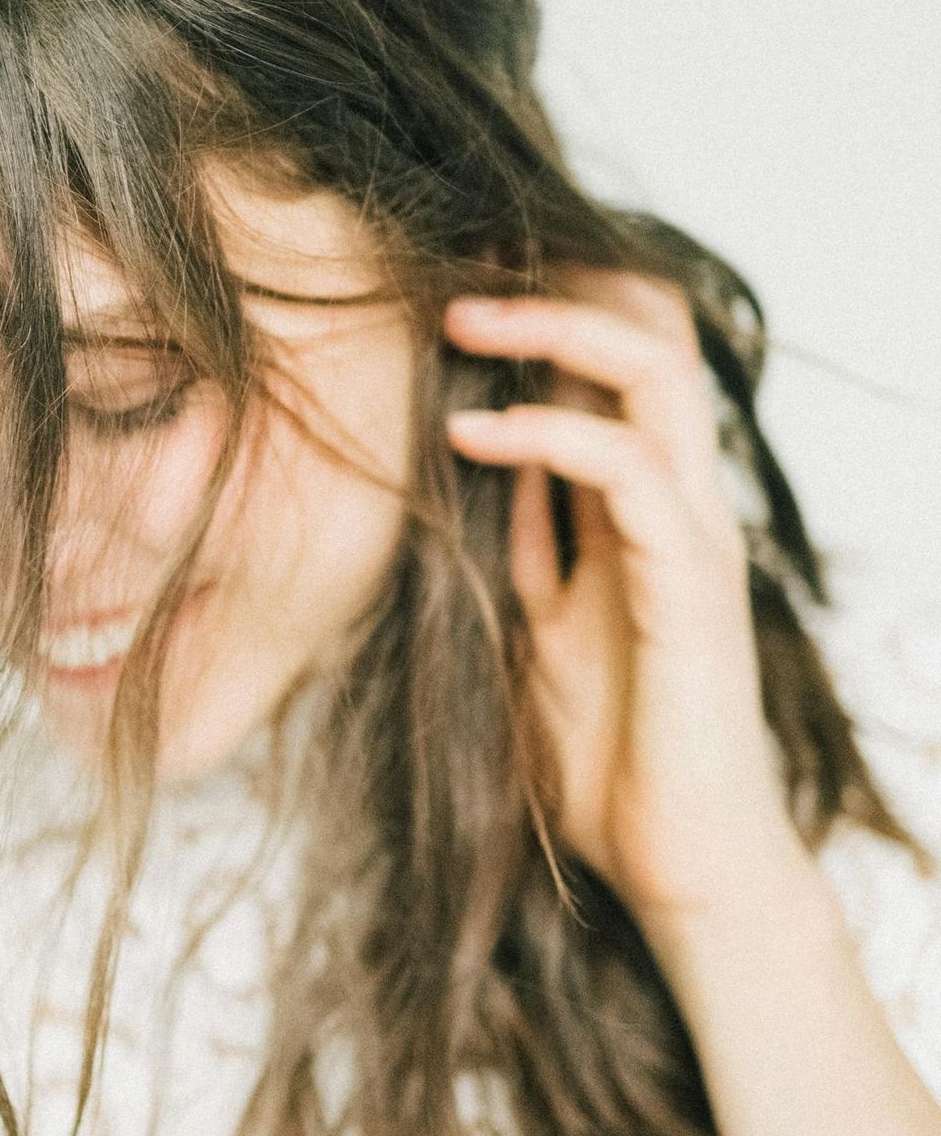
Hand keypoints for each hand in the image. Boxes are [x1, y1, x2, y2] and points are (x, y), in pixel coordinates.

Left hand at [442, 270, 805, 940]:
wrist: (679, 868)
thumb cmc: (609, 763)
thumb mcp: (532, 626)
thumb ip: (524, 541)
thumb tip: (476, 459)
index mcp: (639, 503)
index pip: (615, 353)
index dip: (545, 298)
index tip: (443, 275)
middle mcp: (677, 498)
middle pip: (651, 328)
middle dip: (556, 278)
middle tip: (452, 266)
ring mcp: (692, 533)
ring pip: (653, 369)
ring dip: (552, 323)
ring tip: (456, 315)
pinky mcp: (691, 582)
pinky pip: (630, 468)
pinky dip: (547, 431)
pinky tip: (471, 427)